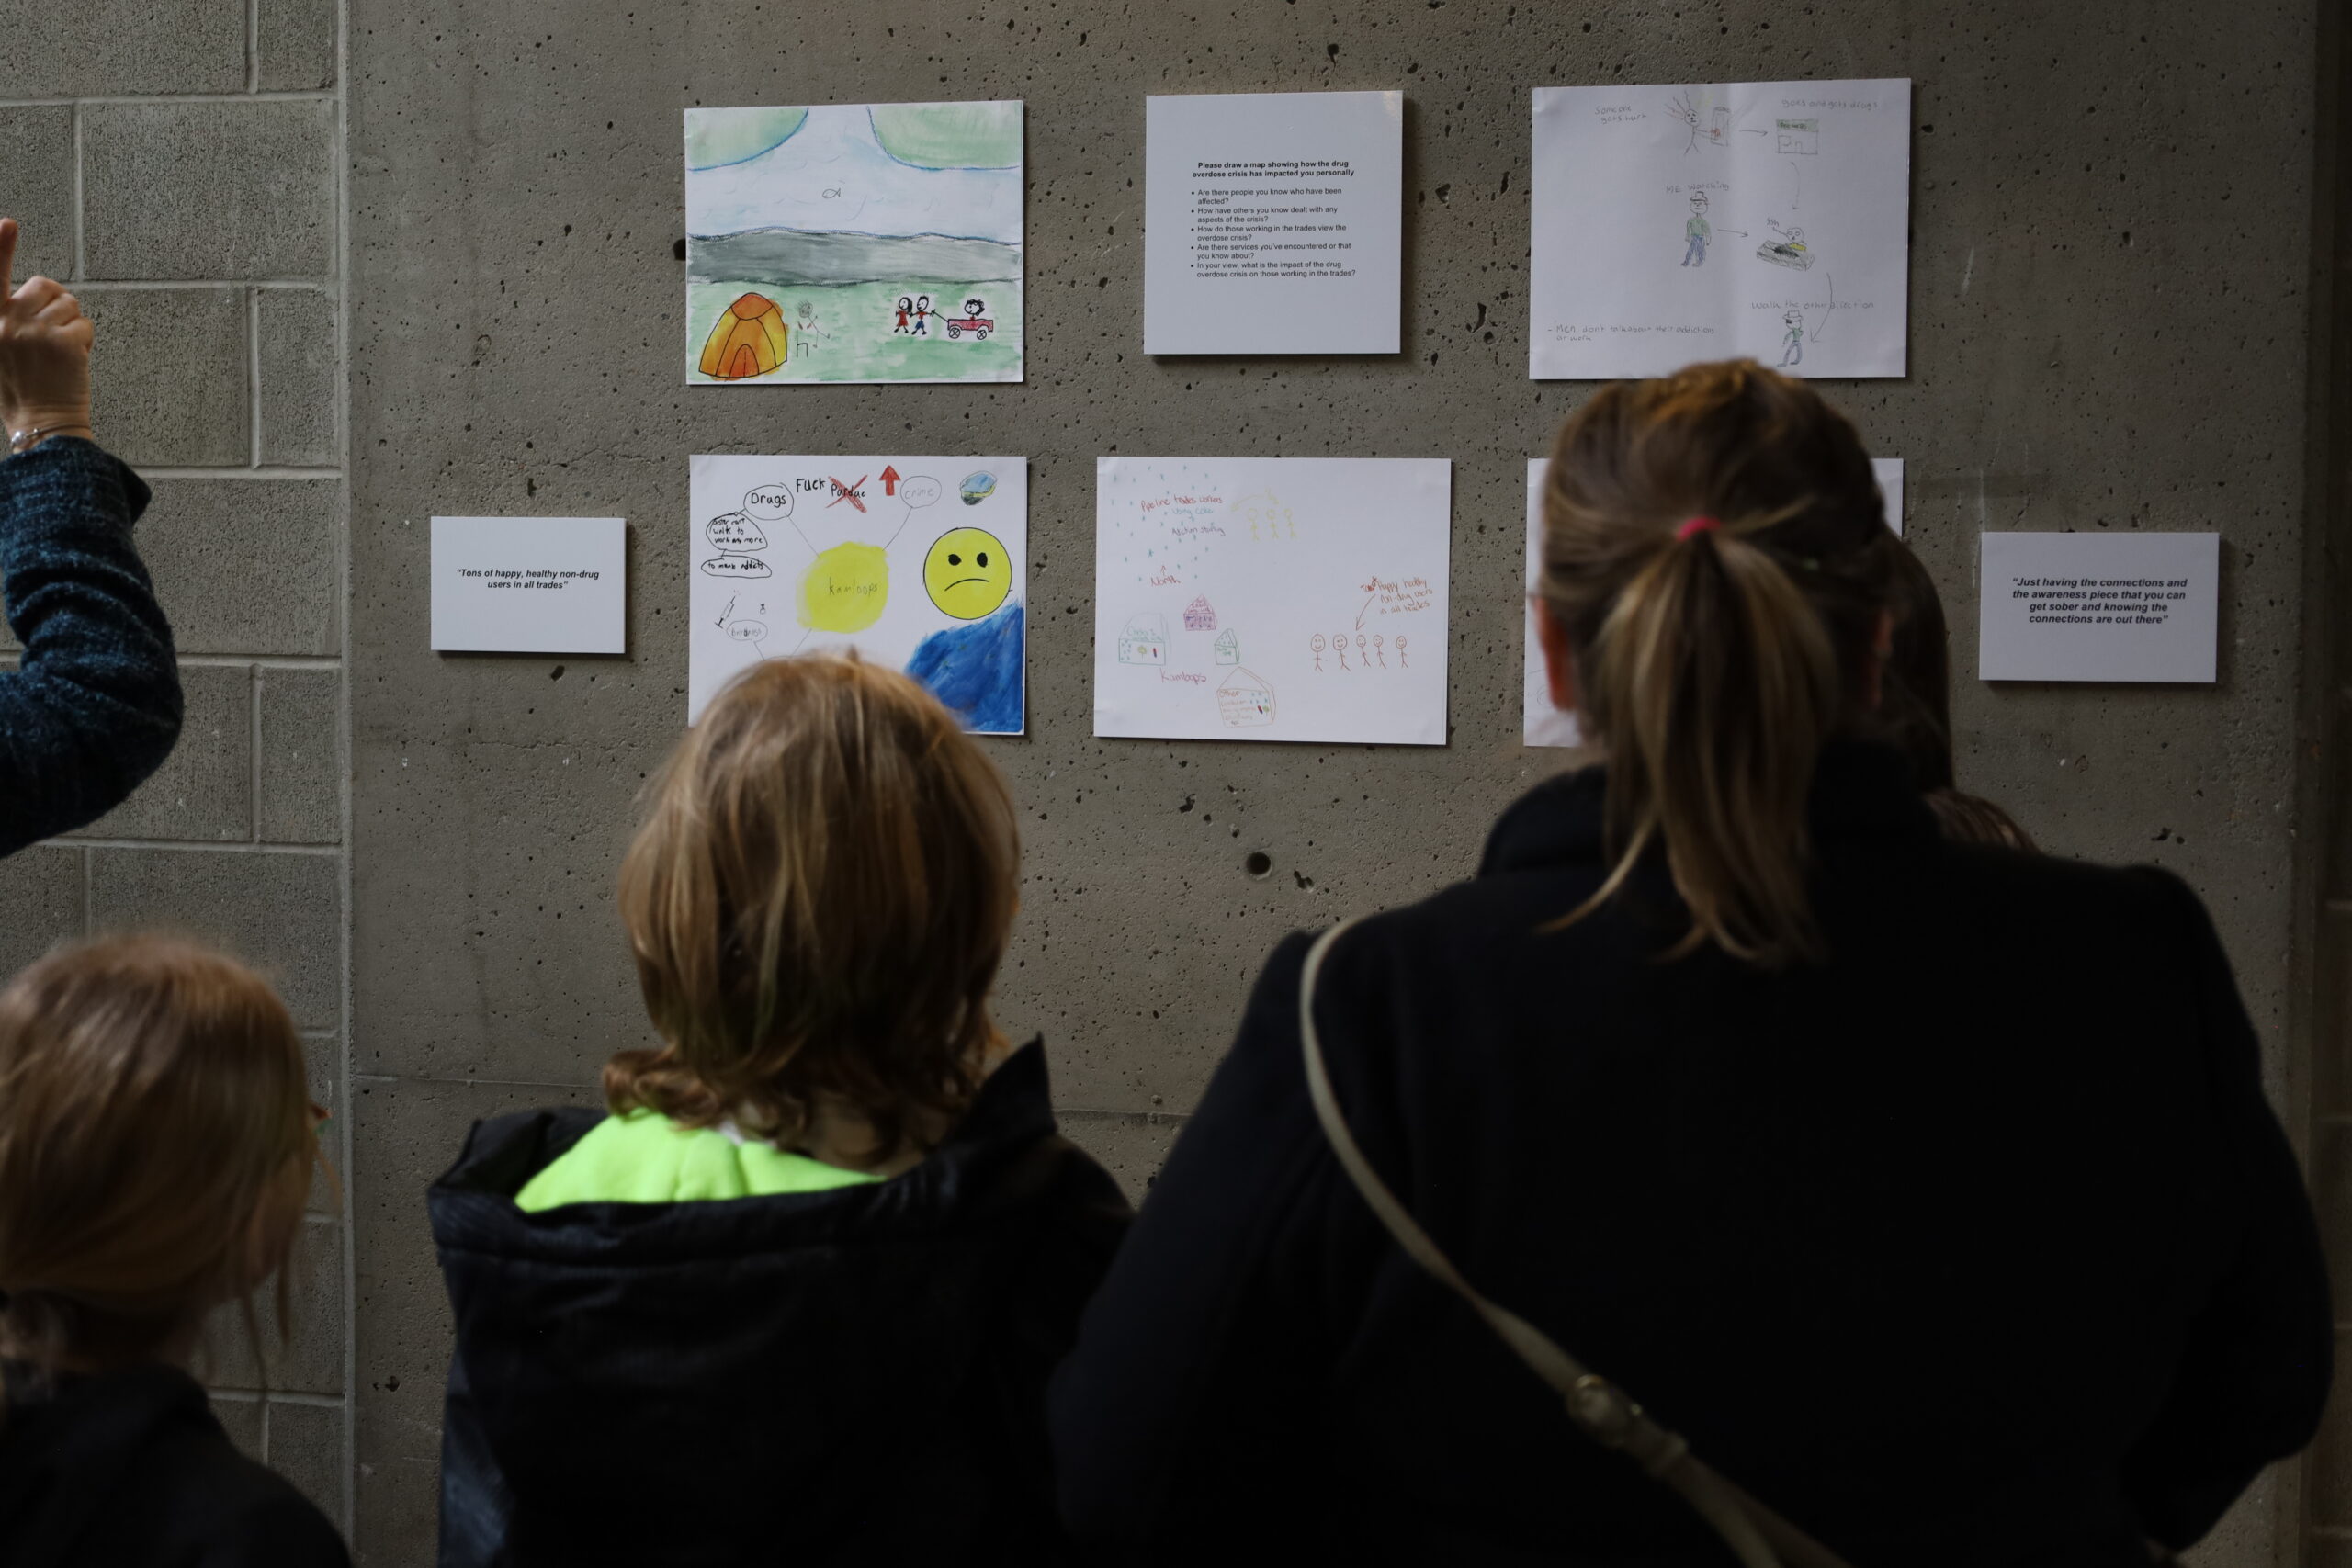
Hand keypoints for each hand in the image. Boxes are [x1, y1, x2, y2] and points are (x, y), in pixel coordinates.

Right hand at [0, 218, 94, 446]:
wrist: (40, 424)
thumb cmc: (20, 388)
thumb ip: (7, 317)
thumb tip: (34, 292)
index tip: (8, 223)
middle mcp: (7, 320)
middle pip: (44, 285)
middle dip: (54, 303)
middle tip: (49, 335)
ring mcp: (36, 330)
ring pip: (69, 304)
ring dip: (70, 323)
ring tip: (58, 352)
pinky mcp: (64, 341)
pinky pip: (84, 323)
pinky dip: (84, 339)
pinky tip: (72, 360)